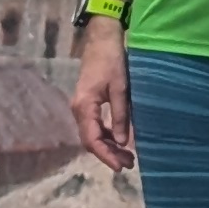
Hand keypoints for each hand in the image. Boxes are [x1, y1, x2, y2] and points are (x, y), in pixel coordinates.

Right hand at [73, 21, 132, 170]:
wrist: (102, 41)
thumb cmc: (112, 61)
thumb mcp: (121, 89)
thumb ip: (121, 115)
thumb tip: (124, 142)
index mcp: (84, 107)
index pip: (92, 139)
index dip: (106, 156)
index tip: (121, 167)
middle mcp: (79, 110)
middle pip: (91, 140)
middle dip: (109, 154)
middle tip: (130, 164)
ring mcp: (81, 107)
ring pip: (93, 134)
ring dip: (109, 146)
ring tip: (128, 157)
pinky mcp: (87, 104)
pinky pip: (95, 125)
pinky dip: (107, 135)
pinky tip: (121, 141)